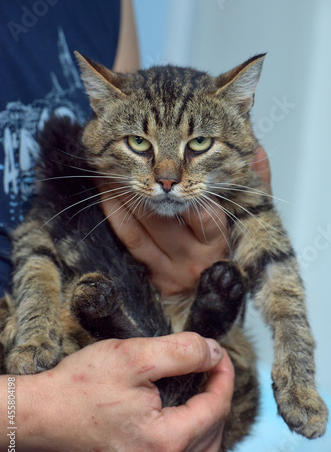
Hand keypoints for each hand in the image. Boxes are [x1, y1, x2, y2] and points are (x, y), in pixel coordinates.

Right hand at [16, 333, 233, 451]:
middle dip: (218, 401)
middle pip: (212, 438)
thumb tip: (213, 352)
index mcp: (164, 442)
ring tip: (203, 400)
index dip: (223, 376)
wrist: (39, 415)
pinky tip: (181, 429)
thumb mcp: (134, 356)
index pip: (216, 408)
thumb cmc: (80, 386)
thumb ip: (182, 352)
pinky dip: (188, 450)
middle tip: (212, 373)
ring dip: (208, 430)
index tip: (218, 355)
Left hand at [99, 146, 270, 295]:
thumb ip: (259, 185)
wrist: (219, 300)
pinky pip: (129, 241)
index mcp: (219, 240)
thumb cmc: (234, 250)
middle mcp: (195, 259)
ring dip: (121, 196)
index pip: (200, 210)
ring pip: (139, 228)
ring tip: (107, 170)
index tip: (165, 161)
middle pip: (162, 218)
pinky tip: (106, 194)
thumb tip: (257, 151)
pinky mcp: (153, 277)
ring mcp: (171, 270)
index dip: (180, 184)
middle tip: (123, 156)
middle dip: (140, 184)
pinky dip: (115, 214)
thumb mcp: (255, 218)